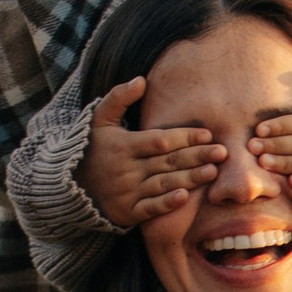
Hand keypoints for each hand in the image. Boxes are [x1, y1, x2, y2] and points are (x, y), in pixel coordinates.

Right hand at [80, 78, 219, 228]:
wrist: (69, 187)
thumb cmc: (91, 149)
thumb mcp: (98, 120)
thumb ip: (118, 98)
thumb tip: (141, 79)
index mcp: (123, 145)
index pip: (159, 140)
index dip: (184, 137)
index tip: (207, 134)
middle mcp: (126, 169)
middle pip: (167, 162)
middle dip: (196, 156)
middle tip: (222, 152)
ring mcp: (127, 192)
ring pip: (163, 184)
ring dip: (189, 178)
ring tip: (213, 172)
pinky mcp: (128, 212)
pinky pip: (150, 209)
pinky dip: (167, 204)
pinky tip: (186, 197)